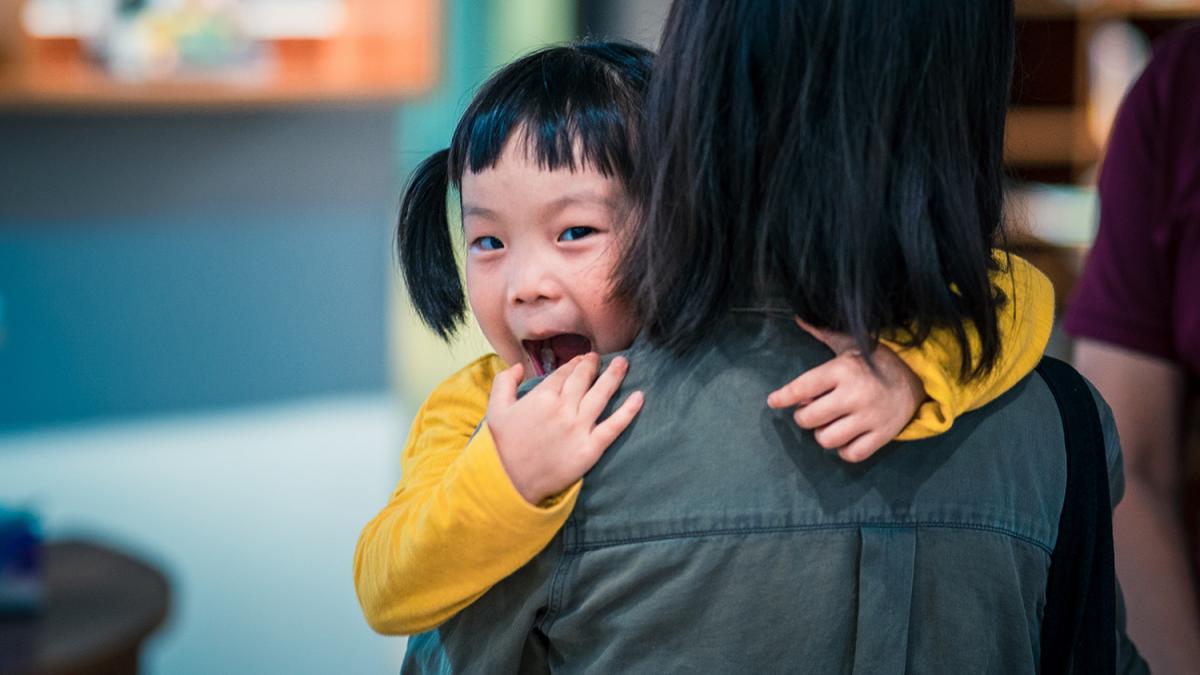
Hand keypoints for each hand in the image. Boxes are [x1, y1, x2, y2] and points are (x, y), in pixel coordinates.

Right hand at [486, 353, 644, 504]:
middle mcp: (563, 408)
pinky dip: (629, 411)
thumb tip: (520, 367)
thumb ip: (504, 382)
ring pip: (601, 395)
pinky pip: (614, 426)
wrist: (510, 482)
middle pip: (584, 379)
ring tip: (623, 363)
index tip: (581, 359)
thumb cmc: (502, 447)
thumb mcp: (495, 409)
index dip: (574, 364)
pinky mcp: (590, 448)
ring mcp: (579, 428)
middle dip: (593, 365)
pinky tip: (640, 397)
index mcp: (542, 396)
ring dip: (614, 376)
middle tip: (600, 358)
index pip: (564, 373)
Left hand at [767, 319, 924, 462]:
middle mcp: (855, 394)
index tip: (773, 401)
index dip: (783, 396)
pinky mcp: (883, 435)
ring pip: (826, 440)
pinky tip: (846, 437)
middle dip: (804, 416)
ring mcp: (870, 417)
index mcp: (843, 370)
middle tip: (812, 409)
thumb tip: (798, 317)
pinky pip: (851, 454)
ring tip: (829, 423)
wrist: (915, 378)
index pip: (802, 387)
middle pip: (808, 419)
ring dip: (822, 434)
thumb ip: (823, 333)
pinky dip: (844, 450)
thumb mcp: (849, 344)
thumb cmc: (873, 361)